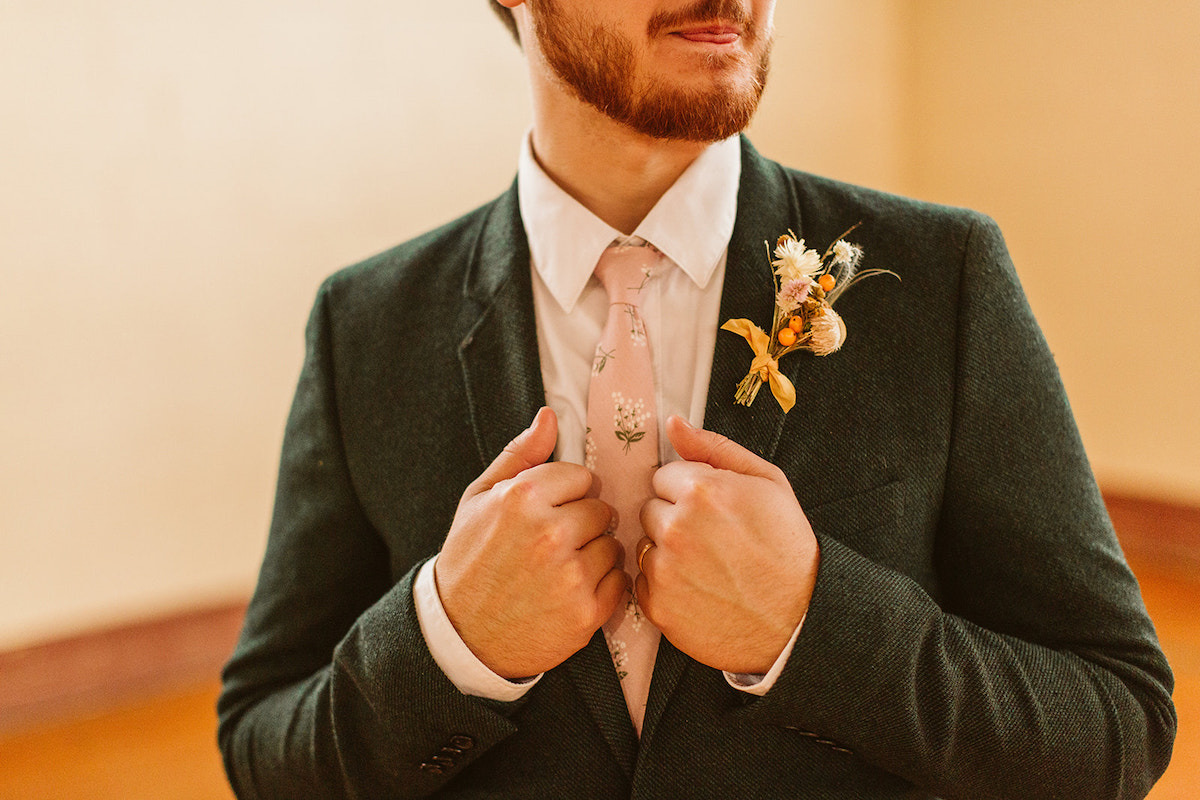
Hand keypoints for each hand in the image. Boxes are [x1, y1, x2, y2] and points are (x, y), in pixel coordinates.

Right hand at [436, 407, 626, 678]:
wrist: (461, 635)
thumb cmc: (469, 560)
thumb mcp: (478, 499)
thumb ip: (519, 456)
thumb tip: (549, 415)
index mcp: (523, 498)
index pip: (582, 476)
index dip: (568, 494)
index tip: (550, 511)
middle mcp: (549, 534)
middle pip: (601, 509)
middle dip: (584, 522)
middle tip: (556, 542)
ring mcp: (570, 575)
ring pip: (613, 545)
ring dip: (596, 553)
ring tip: (563, 567)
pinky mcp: (585, 612)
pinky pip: (619, 581)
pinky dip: (603, 585)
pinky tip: (573, 590)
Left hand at [636, 416, 818, 673]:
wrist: (799, 619)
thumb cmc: (786, 547)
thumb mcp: (766, 482)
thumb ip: (713, 447)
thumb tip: (673, 423)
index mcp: (702, 490)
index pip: (664, 476)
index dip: (690, 492)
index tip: (714, 510)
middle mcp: (677, 528)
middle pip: (650, 509)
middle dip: (675, 519)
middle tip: (712, 540)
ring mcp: (665, 570)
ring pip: (645, 545)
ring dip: (667, 552)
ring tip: (707, 566)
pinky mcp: (658, 605)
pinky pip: (643, 581)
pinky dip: (665, 585)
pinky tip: (698, 589)